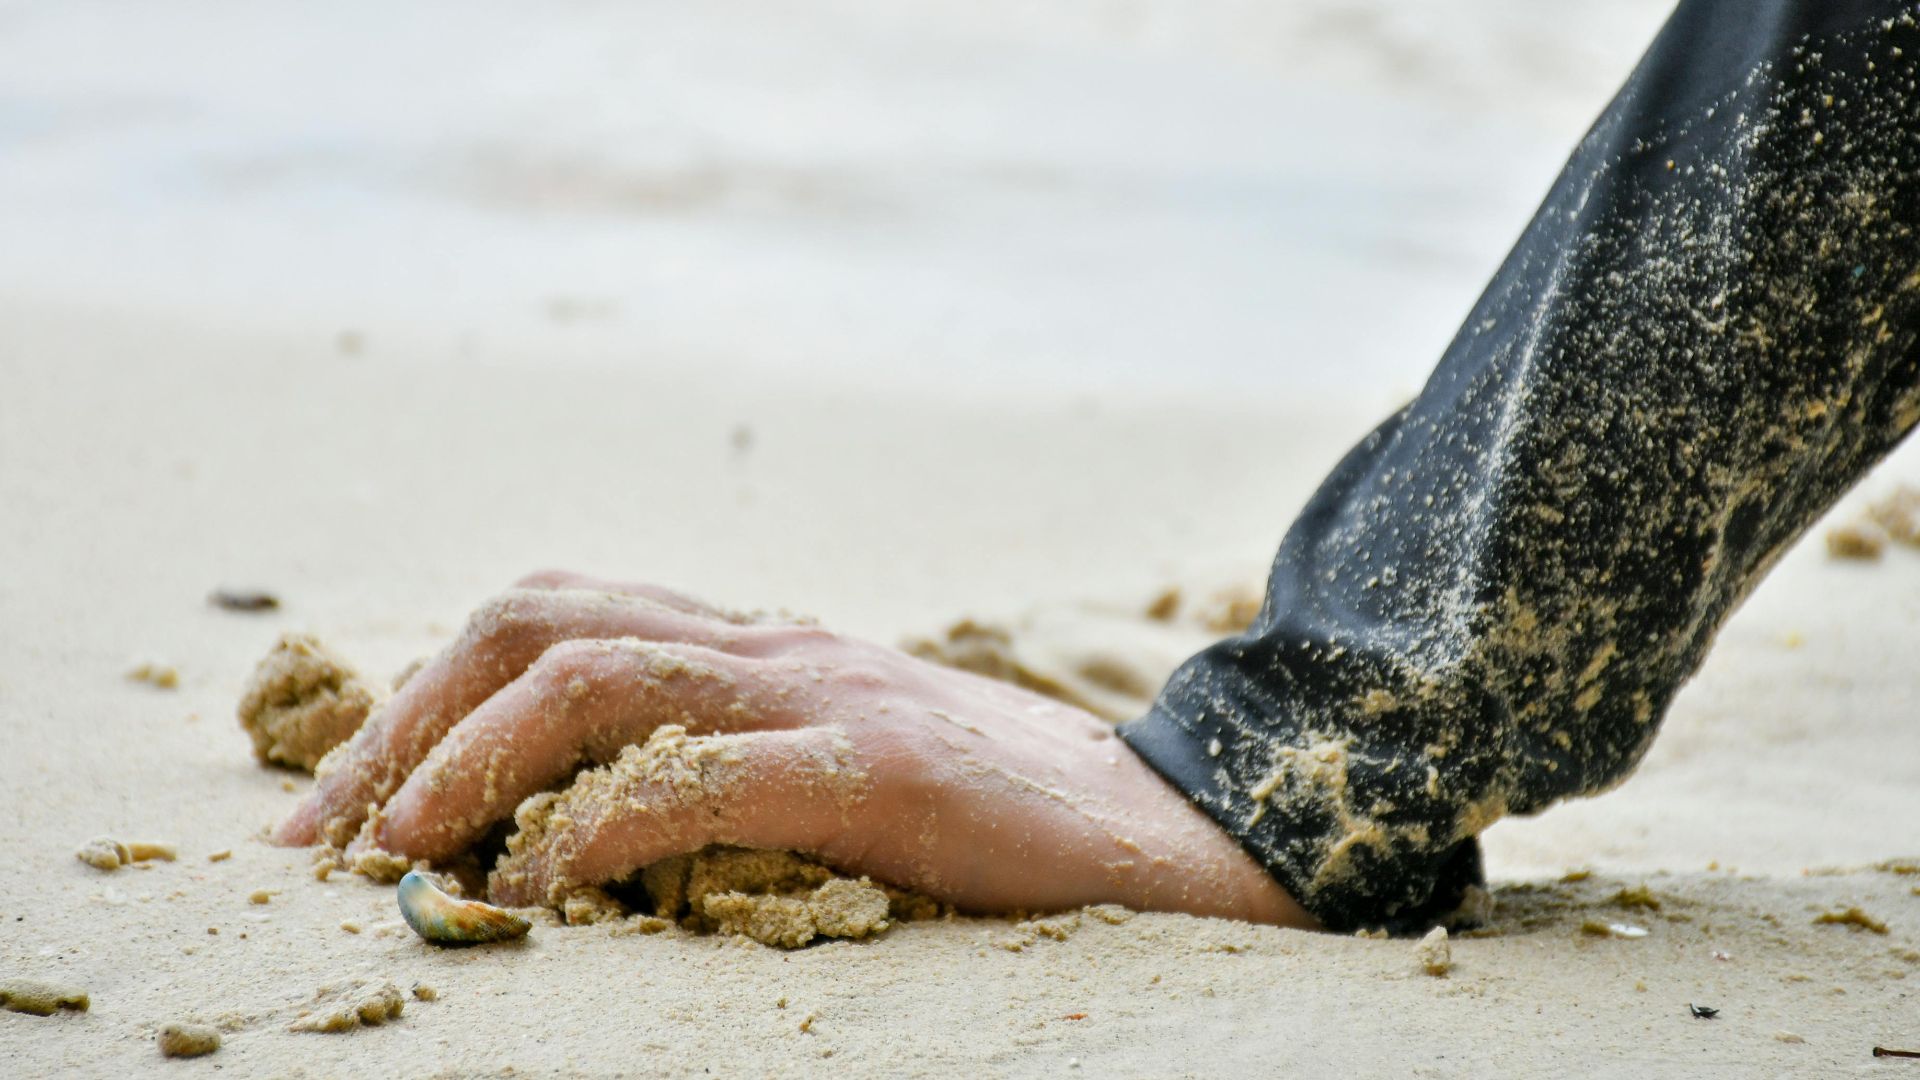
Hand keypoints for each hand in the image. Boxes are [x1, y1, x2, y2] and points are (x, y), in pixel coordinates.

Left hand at [275, 571, 1308, 924]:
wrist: (1168, 825)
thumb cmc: (997, 818)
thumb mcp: (840, 771)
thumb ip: (735, 766)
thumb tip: (588, 833)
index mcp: (756, 645)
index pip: (552, 620)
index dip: (429, 696)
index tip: (351, 807)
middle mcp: (773, 644)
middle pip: (536, 618)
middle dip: (408, 716)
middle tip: (323, 834)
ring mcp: (826, 691)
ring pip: (594, 672)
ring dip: (464, 755)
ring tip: (394, 847)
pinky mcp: (880, 767)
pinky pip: (699, 777)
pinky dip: (594, 826)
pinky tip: (539, 889)